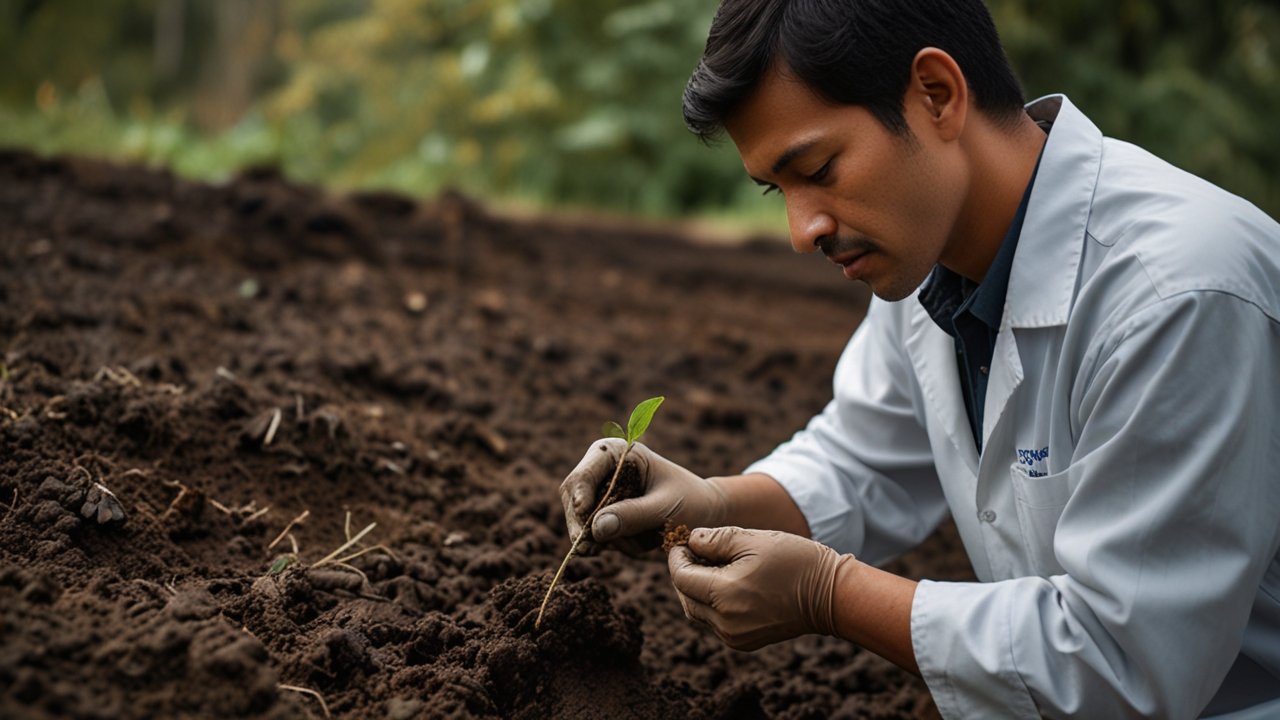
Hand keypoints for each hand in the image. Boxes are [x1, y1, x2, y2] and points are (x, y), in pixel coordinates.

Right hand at [559, 439, 727, 554]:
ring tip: (623, 545)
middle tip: (589, 548)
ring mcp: (601, 493)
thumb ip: (633, 515)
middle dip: (580, 522)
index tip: (585, 512)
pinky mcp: (604, 515)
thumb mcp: (665, 508)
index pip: (586, 471)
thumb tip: (596, 527)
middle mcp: (604, 470)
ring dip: (595, 536)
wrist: (704, 515)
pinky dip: (603, 544)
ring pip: (577, 518)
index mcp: (619, 453)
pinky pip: (589, 534)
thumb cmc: (690, 502)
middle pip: (573, 495)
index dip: (581, 491)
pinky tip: (621, 546)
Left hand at [667, 526, 855, 650]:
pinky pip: (713, 622)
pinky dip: (710, 603)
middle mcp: (725, 622)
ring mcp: (733, 636)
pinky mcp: (743, 642)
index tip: (684, 542)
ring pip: (696, 611)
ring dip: (695, 589)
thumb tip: (691, 541)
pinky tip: (725, 584)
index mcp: (724, 595)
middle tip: (695, 552)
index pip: (680, 577)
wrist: (830, 596)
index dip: (677, 557)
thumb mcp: (752, 539)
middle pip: (684, 596)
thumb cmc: (794, 561)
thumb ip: (714, 540)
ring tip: (711, 566)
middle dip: (684, 573)